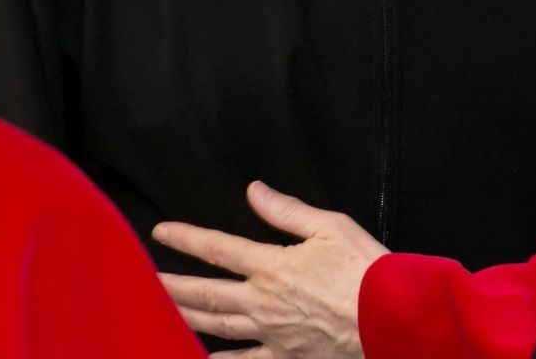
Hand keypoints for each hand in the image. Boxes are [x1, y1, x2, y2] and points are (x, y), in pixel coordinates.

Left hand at [154, 182, 388, 358]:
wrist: (392, 318)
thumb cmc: (365, 269)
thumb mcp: (330, 226)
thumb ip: (286, 211)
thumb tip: (254, 192)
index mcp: (272, 266)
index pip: (218, 248)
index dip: (186, 239)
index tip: (161, 232)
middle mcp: (264, 302)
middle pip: (207, 293)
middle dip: (172, 286)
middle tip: (144, 280)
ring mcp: (273, 333)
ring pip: (218, 327)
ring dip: (186, 318)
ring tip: (161, 312)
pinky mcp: (287, 357)